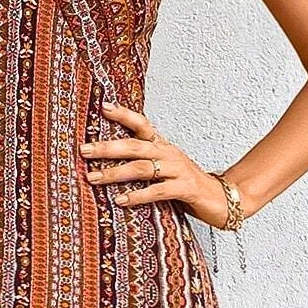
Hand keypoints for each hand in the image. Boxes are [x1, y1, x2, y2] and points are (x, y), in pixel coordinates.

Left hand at [81, 102, 238, 226]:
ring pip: (142, 168)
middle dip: (107, 147)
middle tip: (84, 150)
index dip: (123, 115)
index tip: (102, 107)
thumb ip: (143, 164)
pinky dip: (138, 195)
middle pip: (134, 146)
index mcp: (163, 146)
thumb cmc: (187, 186)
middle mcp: (169, 154)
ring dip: (115, 173)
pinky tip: (120, 200)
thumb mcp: (165, 170)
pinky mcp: (185, 188)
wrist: (223, 198)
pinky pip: (158, 191)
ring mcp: (178, 170)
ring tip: (93, 178)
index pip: (142, 124)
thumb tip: (109, 164)